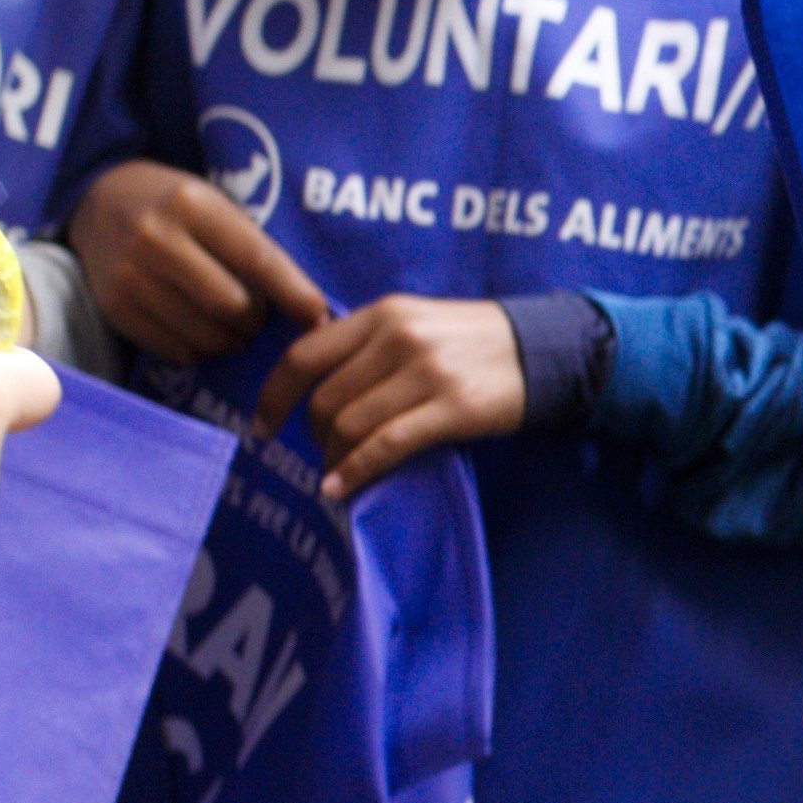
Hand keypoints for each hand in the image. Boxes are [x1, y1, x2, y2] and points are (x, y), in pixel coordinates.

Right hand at [71, 157, 329, 363]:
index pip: (257, 258)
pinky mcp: (115, 308)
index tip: (317, 316)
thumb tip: (308, 309)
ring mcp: (130, 276)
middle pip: (231, 305)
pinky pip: (175, 350)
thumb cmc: (176, 205)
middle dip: (256, 321)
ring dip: (230, 340)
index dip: (293, 293)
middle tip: (258, 318)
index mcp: (192, 204)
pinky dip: (198, 349)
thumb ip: (252, 247)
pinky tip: (199, 331)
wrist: (98, 202)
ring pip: (204, 334)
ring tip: (232, 327)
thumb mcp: (214, 205)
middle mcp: (156, 237)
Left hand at [260, 295, 525, 497]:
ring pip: (350, 424)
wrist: (540, 349)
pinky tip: (341, 488)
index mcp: (382, 314)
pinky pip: (385, 445)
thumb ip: (366, 343)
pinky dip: (354, 471)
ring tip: (338, 471)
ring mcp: (425, 373)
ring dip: (334, 458)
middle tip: (321, 452)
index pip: (305, 355)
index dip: (274, 395)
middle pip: (325, 399)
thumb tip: (312, 382)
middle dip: (312, 435)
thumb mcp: (414, 322)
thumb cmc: (469, 342)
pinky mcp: (451, 408)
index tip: (262, 425)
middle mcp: (397, 338)